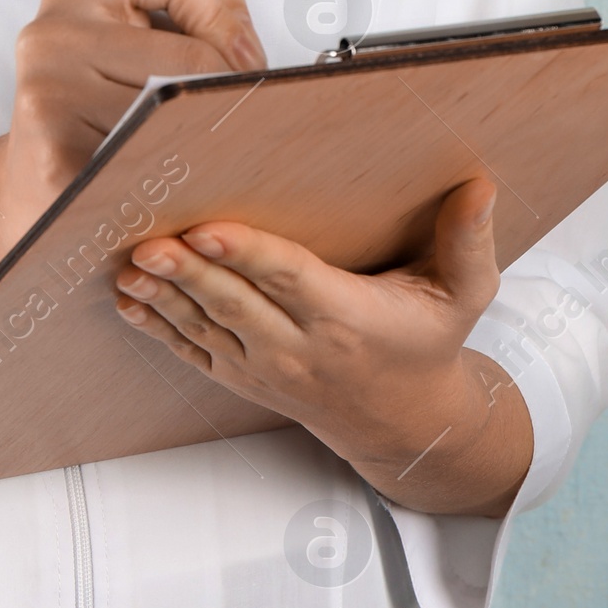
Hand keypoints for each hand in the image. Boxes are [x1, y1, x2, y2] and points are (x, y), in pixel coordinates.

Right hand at [0, 0, 265, 254]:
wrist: (30, 190)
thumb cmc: (97, 111)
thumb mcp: (137, 39)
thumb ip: (196, 19)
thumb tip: (250, 60)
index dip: (229, 16)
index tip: (239, 59)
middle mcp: (56, 31)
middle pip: (195, 54)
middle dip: (230, 93)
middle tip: (226, 120)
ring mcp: (50, 92)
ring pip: (178, 113)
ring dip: (203, 142)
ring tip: (185, 150)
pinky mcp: (54, 157)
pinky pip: (150, 164)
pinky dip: (175, 182)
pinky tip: (163, 181)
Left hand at [113, 176, 533, 517]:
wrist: (402, 422)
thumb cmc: (425, 345)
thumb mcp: (462, 297)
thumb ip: (468, 242)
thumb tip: (480, 185)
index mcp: (346, 319)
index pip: (290, 280)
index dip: (247, 255)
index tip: (207, 231)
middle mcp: (299, 348)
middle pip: (236, 305)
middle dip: (188, 275)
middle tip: (147, 244)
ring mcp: (265, 367)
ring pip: (205, 328)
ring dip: (162, 298)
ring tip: (127, 266)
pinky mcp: (242, 376)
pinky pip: (192, 352)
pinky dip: (156, 327)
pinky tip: (127, 300)